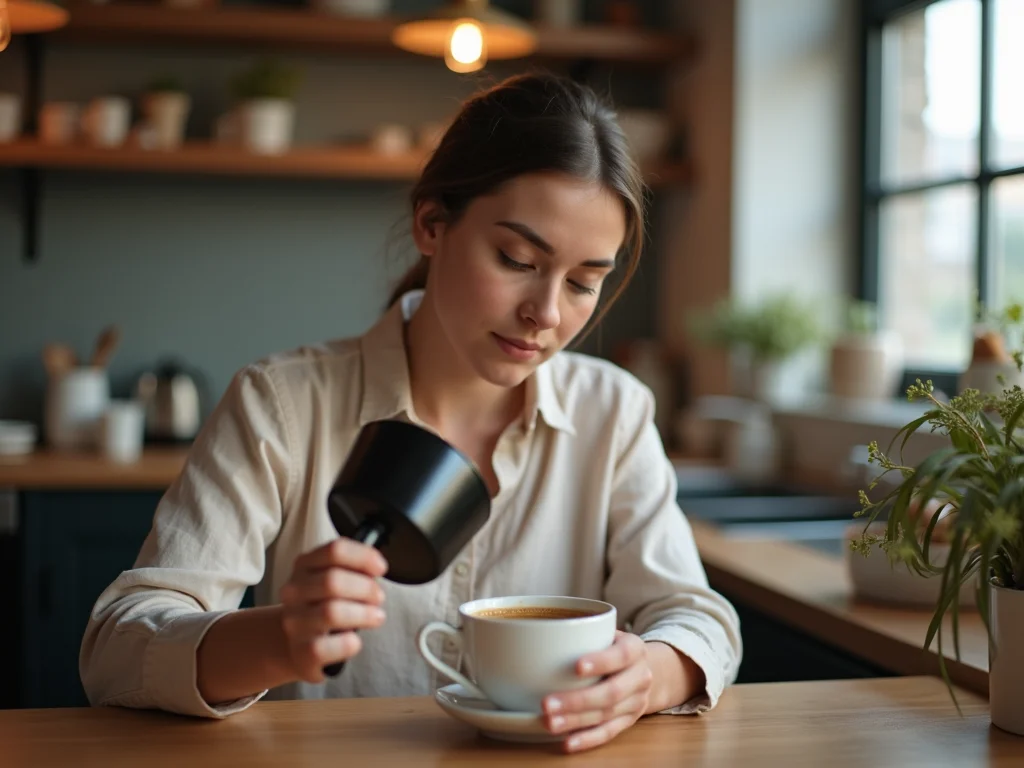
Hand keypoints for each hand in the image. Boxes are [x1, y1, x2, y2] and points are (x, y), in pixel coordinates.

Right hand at [278, 538, 388, 682]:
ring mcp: (295, 622)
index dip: (364, 557)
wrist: (299, 645)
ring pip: (331, 612)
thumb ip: (354, 569)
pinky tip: (355, 641)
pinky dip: (347, 643)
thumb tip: (376, 567)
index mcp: (305, 565)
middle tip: (379, 598)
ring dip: (363, 614)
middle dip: (365, 588)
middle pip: (333, 580)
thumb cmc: (325, 606)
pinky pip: (325, 646)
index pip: (335, 550)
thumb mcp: (334, 580)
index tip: (381, 568)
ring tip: (376, 617)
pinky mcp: (301, 651)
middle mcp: (294, 591)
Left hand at [541, 631, 652, 752]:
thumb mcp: (607, 632)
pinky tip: (568, 742)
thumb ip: (586, 634)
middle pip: (611, 692)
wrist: (646, 669)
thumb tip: (544, 640)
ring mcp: (637, 701)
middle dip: (577, 700)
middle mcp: (640, 676)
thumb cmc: (613, 647)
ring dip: (576, 721)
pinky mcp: (629, 721)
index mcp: (635, 648)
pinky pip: (608, 732)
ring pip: (606, 715)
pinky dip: (587, 739)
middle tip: (546, 703)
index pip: (620, 655)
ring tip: (550, 722)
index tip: (576, 667)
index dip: (600, 662)